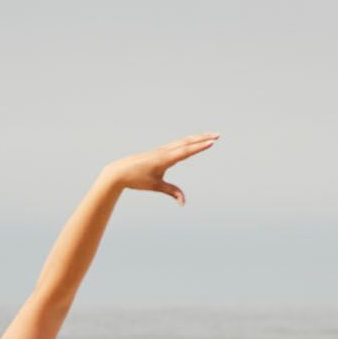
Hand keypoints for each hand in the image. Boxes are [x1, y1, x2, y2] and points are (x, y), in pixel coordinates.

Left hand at [100, 133, 219, 205]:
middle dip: (203, 138)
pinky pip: (177, 143)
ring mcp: (162, 149)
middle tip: (218, 135)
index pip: (186, 151)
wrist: (119, 171)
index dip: (199, 147)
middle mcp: (165, 151)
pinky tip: (192, 141)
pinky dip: (187, 141)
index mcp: (165, 158)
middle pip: (187, 142)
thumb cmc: (137, 179)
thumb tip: (183, 203)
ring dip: (197, 138)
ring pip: (183, 141)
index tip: (212, 142)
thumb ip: (172, 192)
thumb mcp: (156, 186)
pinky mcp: (160, 151)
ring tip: (210, 136)